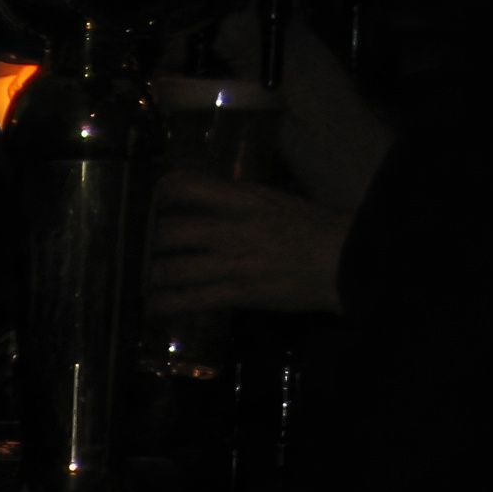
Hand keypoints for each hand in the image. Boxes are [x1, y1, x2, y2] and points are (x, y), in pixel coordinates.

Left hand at [147, 173, 349, 314]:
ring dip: (152, 276)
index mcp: (242, 198)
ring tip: (146, 279)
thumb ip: (242, 202)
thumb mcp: (276, 201)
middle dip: (150, 243)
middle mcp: (230, 227)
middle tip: (146, 249)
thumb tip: (215, 203)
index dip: (162, 193)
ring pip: (171, 269)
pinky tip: (153, 306)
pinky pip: (190, 300)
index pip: (185, 185)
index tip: (156, 202)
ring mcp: (232, 262)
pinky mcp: (238, 293)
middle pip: (168, 231)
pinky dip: (165, 305)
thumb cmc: (317, 227)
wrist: (346, 259)